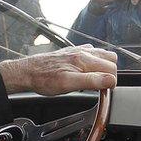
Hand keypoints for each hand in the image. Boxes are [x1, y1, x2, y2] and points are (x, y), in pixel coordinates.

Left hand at [0, 45, 116, 95]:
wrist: (28, 72)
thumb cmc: (44, 79)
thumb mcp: (68, 84)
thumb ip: (91, 81)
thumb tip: (110, 80)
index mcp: (84, 59)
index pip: (112, 69)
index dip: (111, 82)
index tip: (104, 90)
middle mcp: (83, 52)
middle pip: (111, 60)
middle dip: (110, 74)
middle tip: (100, 86)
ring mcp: (78, 50)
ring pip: (102, 54)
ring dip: (103, 66)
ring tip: (94, 78)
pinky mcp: (72, 51)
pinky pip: (91, 53)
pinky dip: (94, 61)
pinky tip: (85, 71)